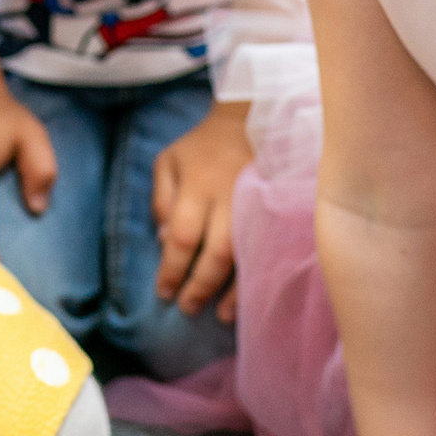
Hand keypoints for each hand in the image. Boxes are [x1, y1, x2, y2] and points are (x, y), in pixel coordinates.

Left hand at [152, 102, 251, 319]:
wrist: (250, 120)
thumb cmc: (202, 147)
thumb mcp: (168, 163)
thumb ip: (161, 201)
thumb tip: (163, 241)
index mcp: (198, 186)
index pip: (184, 237)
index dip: (172, 269)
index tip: (164, 292)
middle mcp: (228, 199)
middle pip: (216, 252)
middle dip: (200, 285)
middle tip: (187, 308)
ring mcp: (256, 206)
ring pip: (246, 255)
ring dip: (232, 291)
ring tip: (218, 316)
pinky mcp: (274, 210)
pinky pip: (267, 250)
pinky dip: (257, 277)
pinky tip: (247, 298)